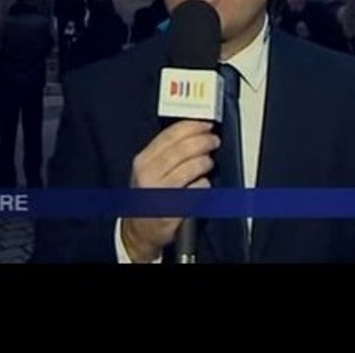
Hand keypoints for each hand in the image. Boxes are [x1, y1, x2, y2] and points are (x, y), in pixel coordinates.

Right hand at [120, 120, 218, 262]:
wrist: (140, 231)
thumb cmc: (148, 195)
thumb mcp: (148, 169)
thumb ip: (166, 151)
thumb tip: (194, 131)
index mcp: (143, 161)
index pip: (169, 136)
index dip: (191, 127)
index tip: (205, 124)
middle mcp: (149, 176)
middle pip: (181, 150)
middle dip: (202, 141)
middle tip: (213, 140)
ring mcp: (160, 193)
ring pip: (190, 168)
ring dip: (204, 162)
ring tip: (208, 162)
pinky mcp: (173, 209)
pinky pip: (195, 190)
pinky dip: (204, 184)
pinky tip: (204, 183)